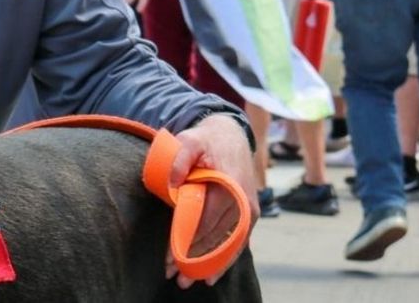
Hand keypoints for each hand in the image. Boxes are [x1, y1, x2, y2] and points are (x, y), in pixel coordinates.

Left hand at [165, 114, 257, 288]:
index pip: (206, 221)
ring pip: (228, 245)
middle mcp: (244, 203)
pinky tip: (211, 275)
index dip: (187, 242)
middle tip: (174, 275)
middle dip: (194, 259)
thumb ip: (179, 157)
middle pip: (217, 238)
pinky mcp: (249, 216)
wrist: (231, 136)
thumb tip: (172, 183)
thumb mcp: (191, 140)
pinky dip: (224, 259)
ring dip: (209, 266)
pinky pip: (236, 243)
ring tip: (188, 281)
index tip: (169, 257)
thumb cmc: (207, 140)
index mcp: (230, 185)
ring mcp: (249, 212)